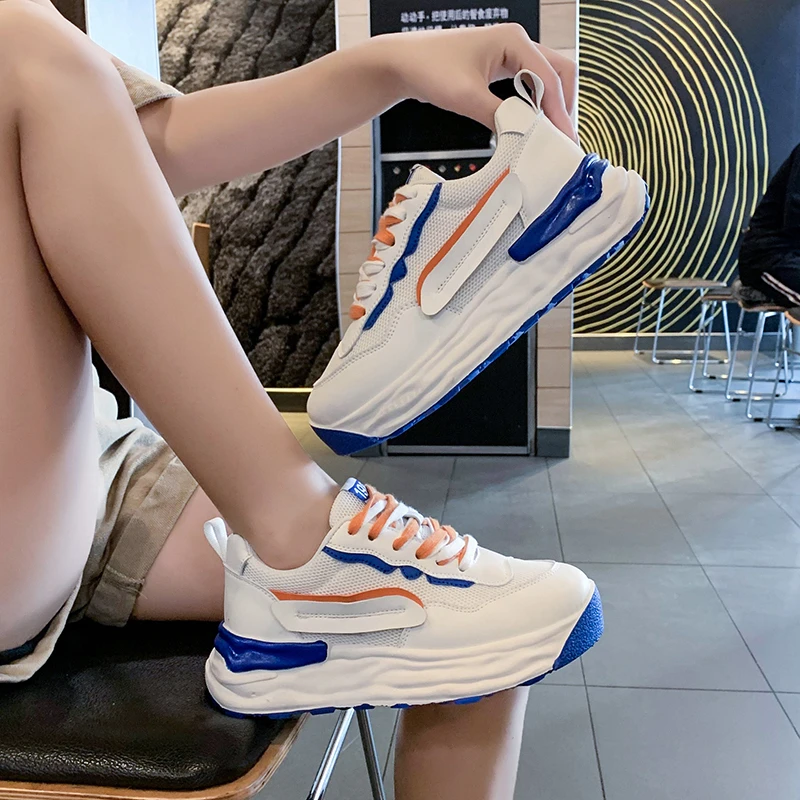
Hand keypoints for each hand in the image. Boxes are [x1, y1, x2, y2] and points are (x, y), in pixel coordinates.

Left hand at [375, 24, 577, 141]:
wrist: (404, 64)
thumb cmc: (429, 68)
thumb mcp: (465, 97)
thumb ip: (499, 115)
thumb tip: (524, 135)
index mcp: (513, 40)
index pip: (549, 79)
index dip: (559, 112)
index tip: (564, 139)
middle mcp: (517, 43)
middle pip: (559, 74)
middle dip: (564, 106)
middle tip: (563, 139)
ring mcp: (511, 55)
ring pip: (547, 80)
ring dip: (551, 107)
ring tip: (551, 137)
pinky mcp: (502, 69)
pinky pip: (530, 86)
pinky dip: (536, 106)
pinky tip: (532, 127)